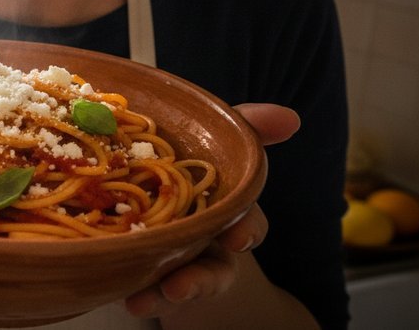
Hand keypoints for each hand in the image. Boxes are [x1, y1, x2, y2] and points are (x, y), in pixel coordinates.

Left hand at [124, 103, 300, 317]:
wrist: (146, 186)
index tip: (238, 237)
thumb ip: (248, 127)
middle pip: (216, 268)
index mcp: (225, 212)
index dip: (246, 229)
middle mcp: (207, 243)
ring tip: (145, 300)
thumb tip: (291, 118)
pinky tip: (127, 298)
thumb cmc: (190, 163)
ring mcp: (179, 261)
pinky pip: (147, 289)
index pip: (247, 223)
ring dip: (166, 295)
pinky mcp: (149, 273)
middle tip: (181, 286)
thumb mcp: (214, 140)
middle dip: (202, 279)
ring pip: (182, 285)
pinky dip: (142, 296)